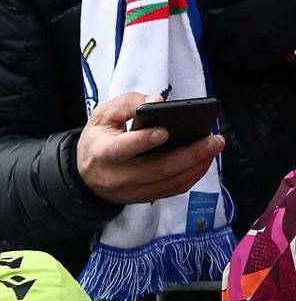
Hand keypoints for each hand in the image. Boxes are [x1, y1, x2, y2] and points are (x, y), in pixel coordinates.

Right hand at [77, 91, 224, 205]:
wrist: (86, 175)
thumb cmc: (98, 139)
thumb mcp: (102, 115)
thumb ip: (127, 104)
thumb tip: (158, 102)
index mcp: (102, 153)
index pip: (121, 150)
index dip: (144, 142)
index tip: (166, 131)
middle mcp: (116, 176)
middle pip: (157, 169)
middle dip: (190, 154)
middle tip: (214, 139)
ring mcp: (131, 191)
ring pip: (170, 182)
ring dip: (197, 165)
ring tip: (214, 147)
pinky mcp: (143, 198)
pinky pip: (173, 190)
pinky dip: (193, 175)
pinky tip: (204, 160)